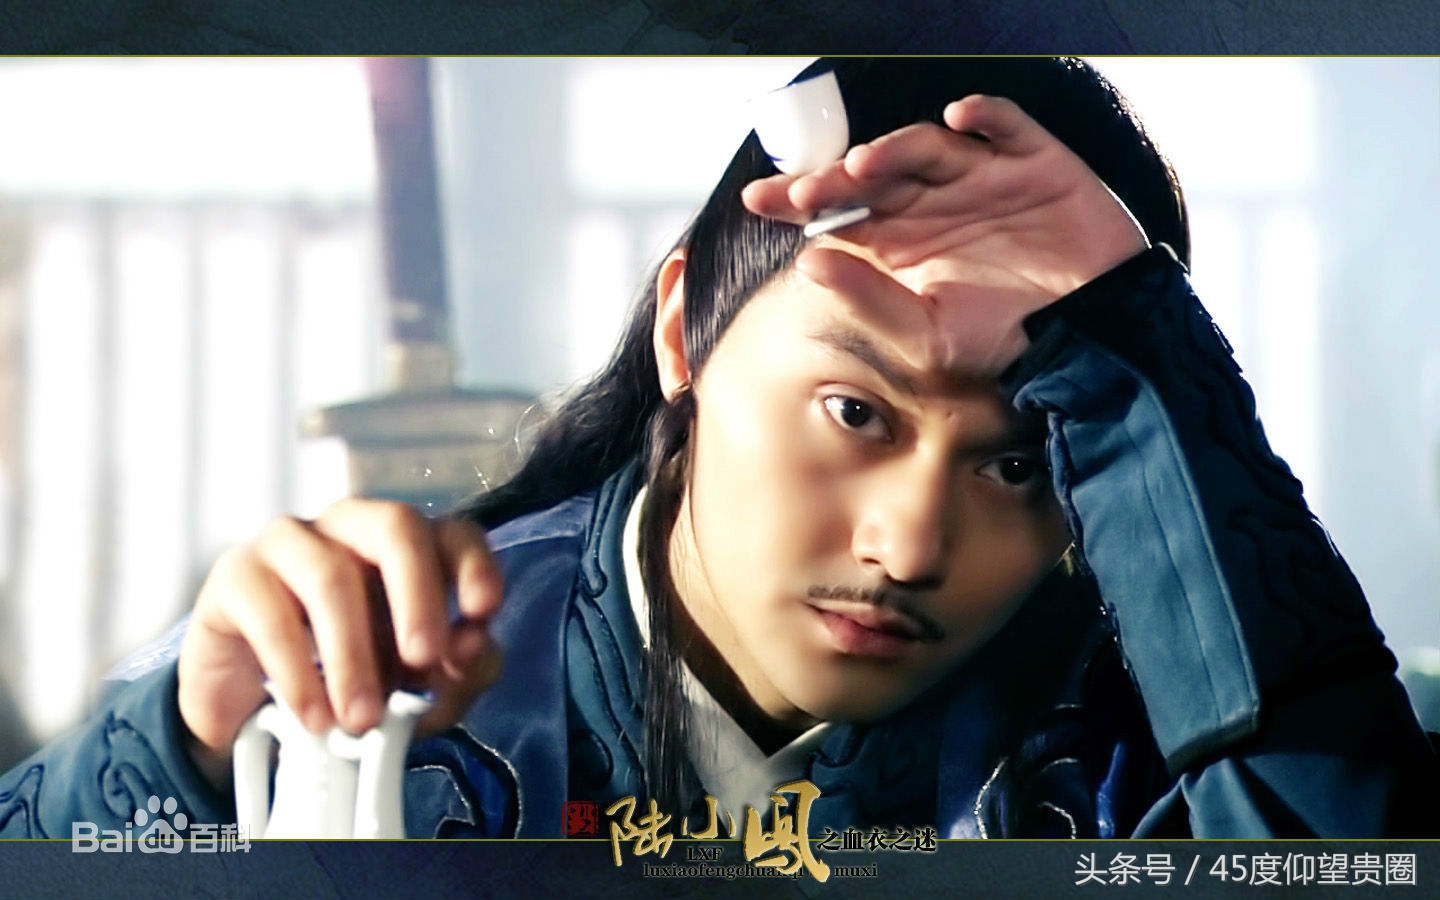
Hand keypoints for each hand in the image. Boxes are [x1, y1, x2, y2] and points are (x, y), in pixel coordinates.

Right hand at [176, 499, 502, 784]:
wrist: (253, 713)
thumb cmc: (353, 679)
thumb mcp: (420, 687)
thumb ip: (461, 668)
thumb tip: (469, 647)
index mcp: (407, 547)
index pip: (452, 532)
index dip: (472, 565)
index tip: (483, 612)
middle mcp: (351, 528)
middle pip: (395, 526)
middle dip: (416, 594)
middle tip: (422, 659)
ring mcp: (289, 543)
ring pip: (330, 574)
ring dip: (352, 655)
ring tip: (361, 718)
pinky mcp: (235, 576)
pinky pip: (270, 612)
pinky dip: (297, 673)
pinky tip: (314, 717)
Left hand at [742, 95, 1149, 374]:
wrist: (1091, 342)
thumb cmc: (1007, 344)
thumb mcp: (928, 338)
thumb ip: (869, 302)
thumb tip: (808, 264)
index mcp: (905, 241)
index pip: (843, 210)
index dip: (801, 200)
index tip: (760, 200)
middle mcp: (937, 203)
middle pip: (876, 174)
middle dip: (837, 178)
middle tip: (804, 189)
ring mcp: (985, 178)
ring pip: (929, 147)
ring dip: (895, 149)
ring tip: (863, 166)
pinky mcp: (1036, 164)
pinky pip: (1007, 127)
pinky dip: (986, 116)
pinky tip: (959, 119)